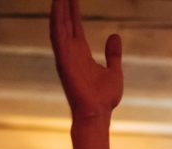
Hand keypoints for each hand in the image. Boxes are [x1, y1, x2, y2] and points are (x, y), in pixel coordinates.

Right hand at [50, 0, 122, 118]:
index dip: (73, 10)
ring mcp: (65, 55)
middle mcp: (71, 52)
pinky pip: (58, 35)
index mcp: (81, 54)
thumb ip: (113, 54)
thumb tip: (115, 35)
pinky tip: (57, 4)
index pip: (75, 26)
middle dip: (64, 4)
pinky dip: (56, 19)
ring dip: (58, 8)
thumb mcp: (114, 71)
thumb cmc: (104, 99)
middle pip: (65, 22)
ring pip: (59, 25)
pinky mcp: (63, 59)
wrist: (98, 114)